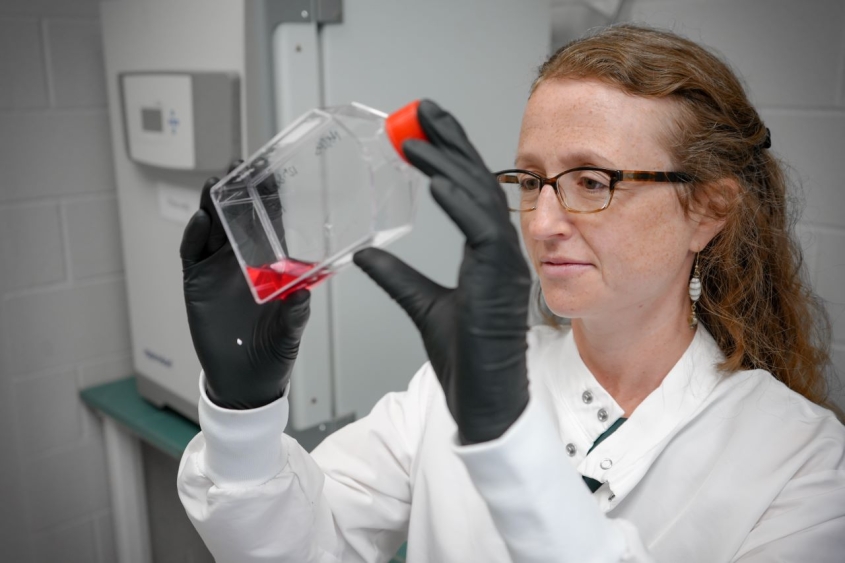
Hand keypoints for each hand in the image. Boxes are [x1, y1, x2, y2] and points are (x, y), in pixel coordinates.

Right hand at [180, 162, 310, 408]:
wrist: (245, 380)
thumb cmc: (273, 352)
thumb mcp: (290, 332)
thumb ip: (296, 313)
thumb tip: (303, 294)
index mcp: (270, 265)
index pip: (271, 224)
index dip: (271, 200)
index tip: (273, 175)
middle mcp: (243, 261)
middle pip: (236, 217)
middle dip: (236, 191)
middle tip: (236, 165)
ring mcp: (217, 270)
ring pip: (212, 229)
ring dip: (211, 205)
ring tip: (214, 184)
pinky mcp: (197, 284)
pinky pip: (192, 254)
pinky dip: (194, 237)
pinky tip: (200, 222)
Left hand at [354, 100, 531, 443]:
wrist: (485, 402)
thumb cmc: (468, 357)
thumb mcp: (421, 305)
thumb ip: (397, 276)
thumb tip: (366, 253)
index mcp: (485, 253)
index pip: (467, 190)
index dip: (449, 154)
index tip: (423, 127)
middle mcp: (500, 251)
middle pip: (477, 181)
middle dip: (450, 142)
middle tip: (422, 111)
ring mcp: (505, 264)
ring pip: (481, 199)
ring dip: (449, 164)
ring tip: (418, 138)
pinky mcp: (502, 281)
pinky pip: (484, 232)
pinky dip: (461, 204)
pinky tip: (439, 181)